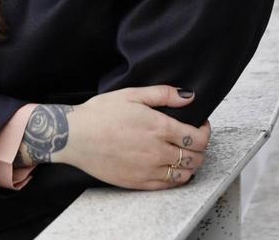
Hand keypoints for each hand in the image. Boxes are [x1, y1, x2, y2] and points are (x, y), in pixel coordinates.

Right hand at [55, 86, 210, 189]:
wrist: (73, 136)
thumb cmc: (99, 114)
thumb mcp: (131, 95)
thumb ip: (162, 94)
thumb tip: (188, 96)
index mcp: (159, 128)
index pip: (197, 138)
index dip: (204, 132)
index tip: (200, 126)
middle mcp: (158, 152)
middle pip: (195, 157)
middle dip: (200, 148)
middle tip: (192, 140)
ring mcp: (149, 170)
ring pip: (185, 174)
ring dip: (190, 165)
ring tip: (183, 155)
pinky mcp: (138, 183)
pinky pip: (167, 185)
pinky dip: (176, 178)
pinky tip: (170, 168)